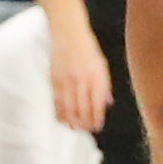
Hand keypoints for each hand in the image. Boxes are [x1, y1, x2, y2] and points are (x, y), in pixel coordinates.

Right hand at [46, 10, 114, 135]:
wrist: (68, 33)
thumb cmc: (87, 48)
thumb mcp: (102, 64)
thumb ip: (105, 85)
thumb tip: (107, 103)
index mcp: (96, 76)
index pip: (97, 104)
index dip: (97, 118)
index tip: (97, 127)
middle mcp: (82, 80)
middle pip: (82, 109)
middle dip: (84, 123)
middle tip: (85, 130)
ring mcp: (67, 80)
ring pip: (69, 108)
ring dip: (72, 121)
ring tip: (74, 127)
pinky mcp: (55, 79)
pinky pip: (57, 101)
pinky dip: (59, 112)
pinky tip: (62, 119)